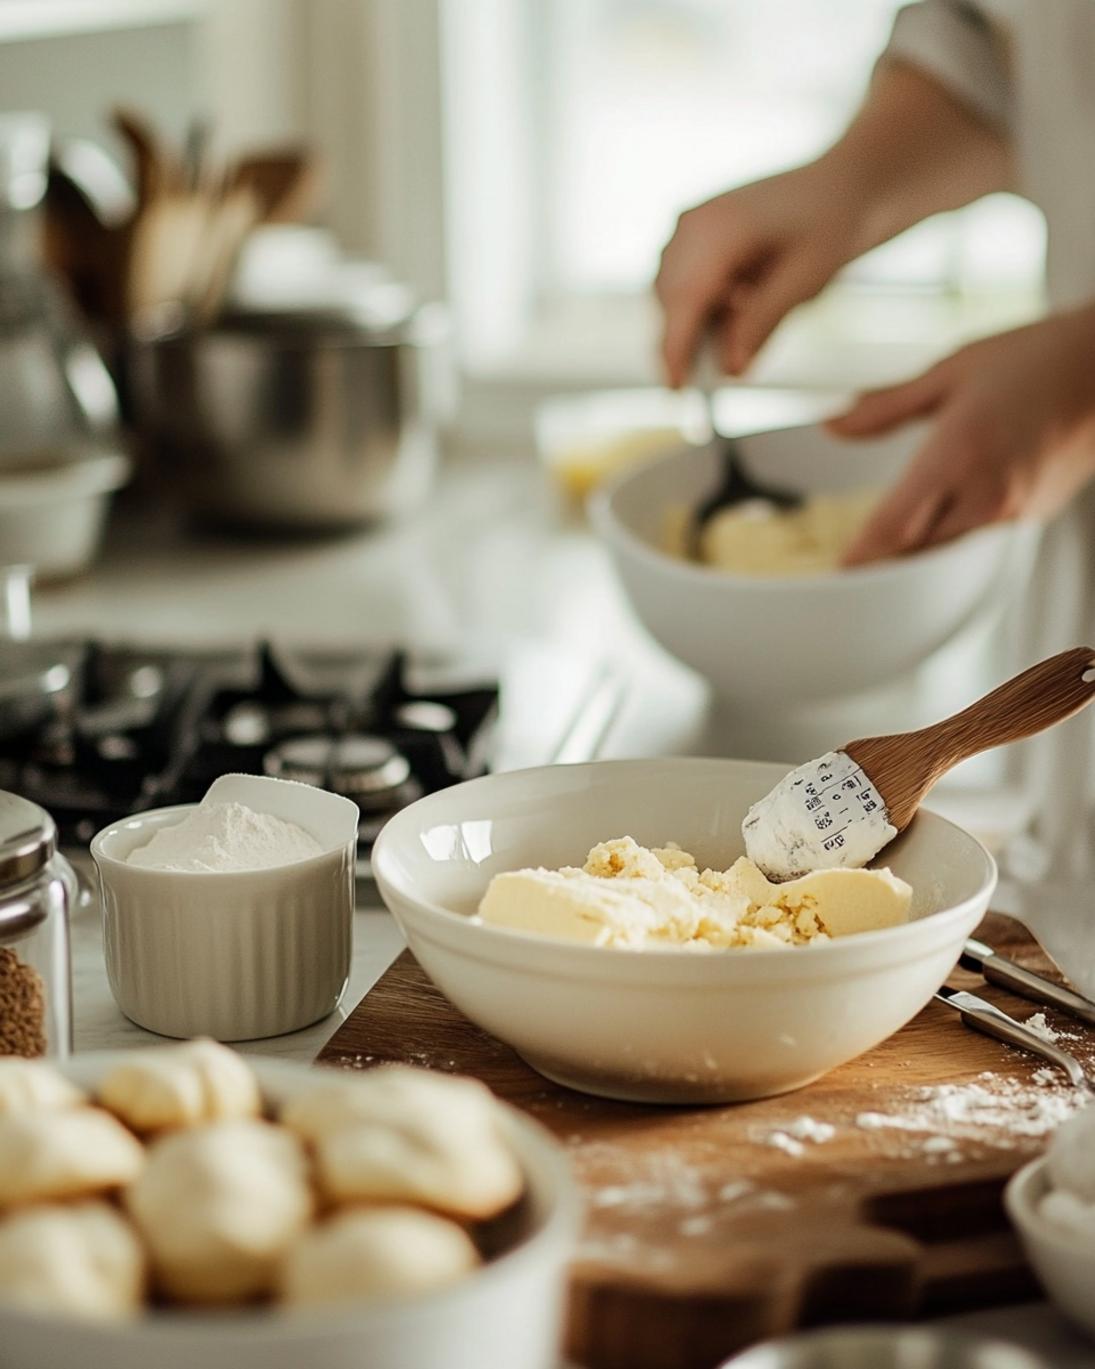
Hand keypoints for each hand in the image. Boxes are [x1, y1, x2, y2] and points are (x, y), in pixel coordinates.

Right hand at [654, 163, 863, 385]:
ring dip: (703, 316)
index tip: (676, 387)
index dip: (675, 348)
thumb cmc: (829, 223)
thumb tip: (731, 368)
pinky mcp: (691, 235)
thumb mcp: (805, 280)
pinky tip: (743, 291)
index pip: (683, 300)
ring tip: (752, 299)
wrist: (838, 185)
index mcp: (719, 228)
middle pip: (671, 300)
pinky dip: (706, 302)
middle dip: (692, 336)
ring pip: (674, 295)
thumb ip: (763, 323)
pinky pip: (683, 283)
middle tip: (730, 355)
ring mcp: (688, 226)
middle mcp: (693, 223)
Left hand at [831, 307, 1094, 565]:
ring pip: (944, 549)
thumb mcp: (952, 371)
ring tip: (875, 556)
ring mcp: (1013, 510)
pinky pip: (975, 537)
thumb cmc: (1038, 358)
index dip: (859, 556)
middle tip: (843, 570)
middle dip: (878, 561)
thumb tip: (832, 424)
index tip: (834, 570)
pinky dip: (945, 535)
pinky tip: (926, 526)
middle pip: (915, 550)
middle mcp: (988, 491)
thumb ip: (885, 406)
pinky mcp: (1031, 515)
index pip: (893, 526)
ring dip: (910, 552)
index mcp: (960, 452)